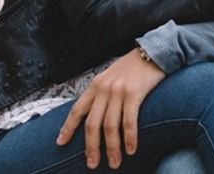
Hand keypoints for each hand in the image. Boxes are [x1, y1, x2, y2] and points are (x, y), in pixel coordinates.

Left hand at [57, 48, 165, 169]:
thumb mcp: (110, 76)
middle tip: (92, 164)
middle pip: (92, 124)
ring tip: (114, 163)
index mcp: (95, 85)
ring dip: (112, 148)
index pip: (77, 110)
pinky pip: (129, 121)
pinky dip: (130, 138)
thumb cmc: (133, 67)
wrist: (152, 51)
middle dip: (91, 147)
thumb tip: (96, 113)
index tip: (60, 143)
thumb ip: (101, 92)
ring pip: (110, 126)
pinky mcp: (134, 93)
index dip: (68, 128)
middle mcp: (103, 89)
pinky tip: (131, 149)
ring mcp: (118, 91)